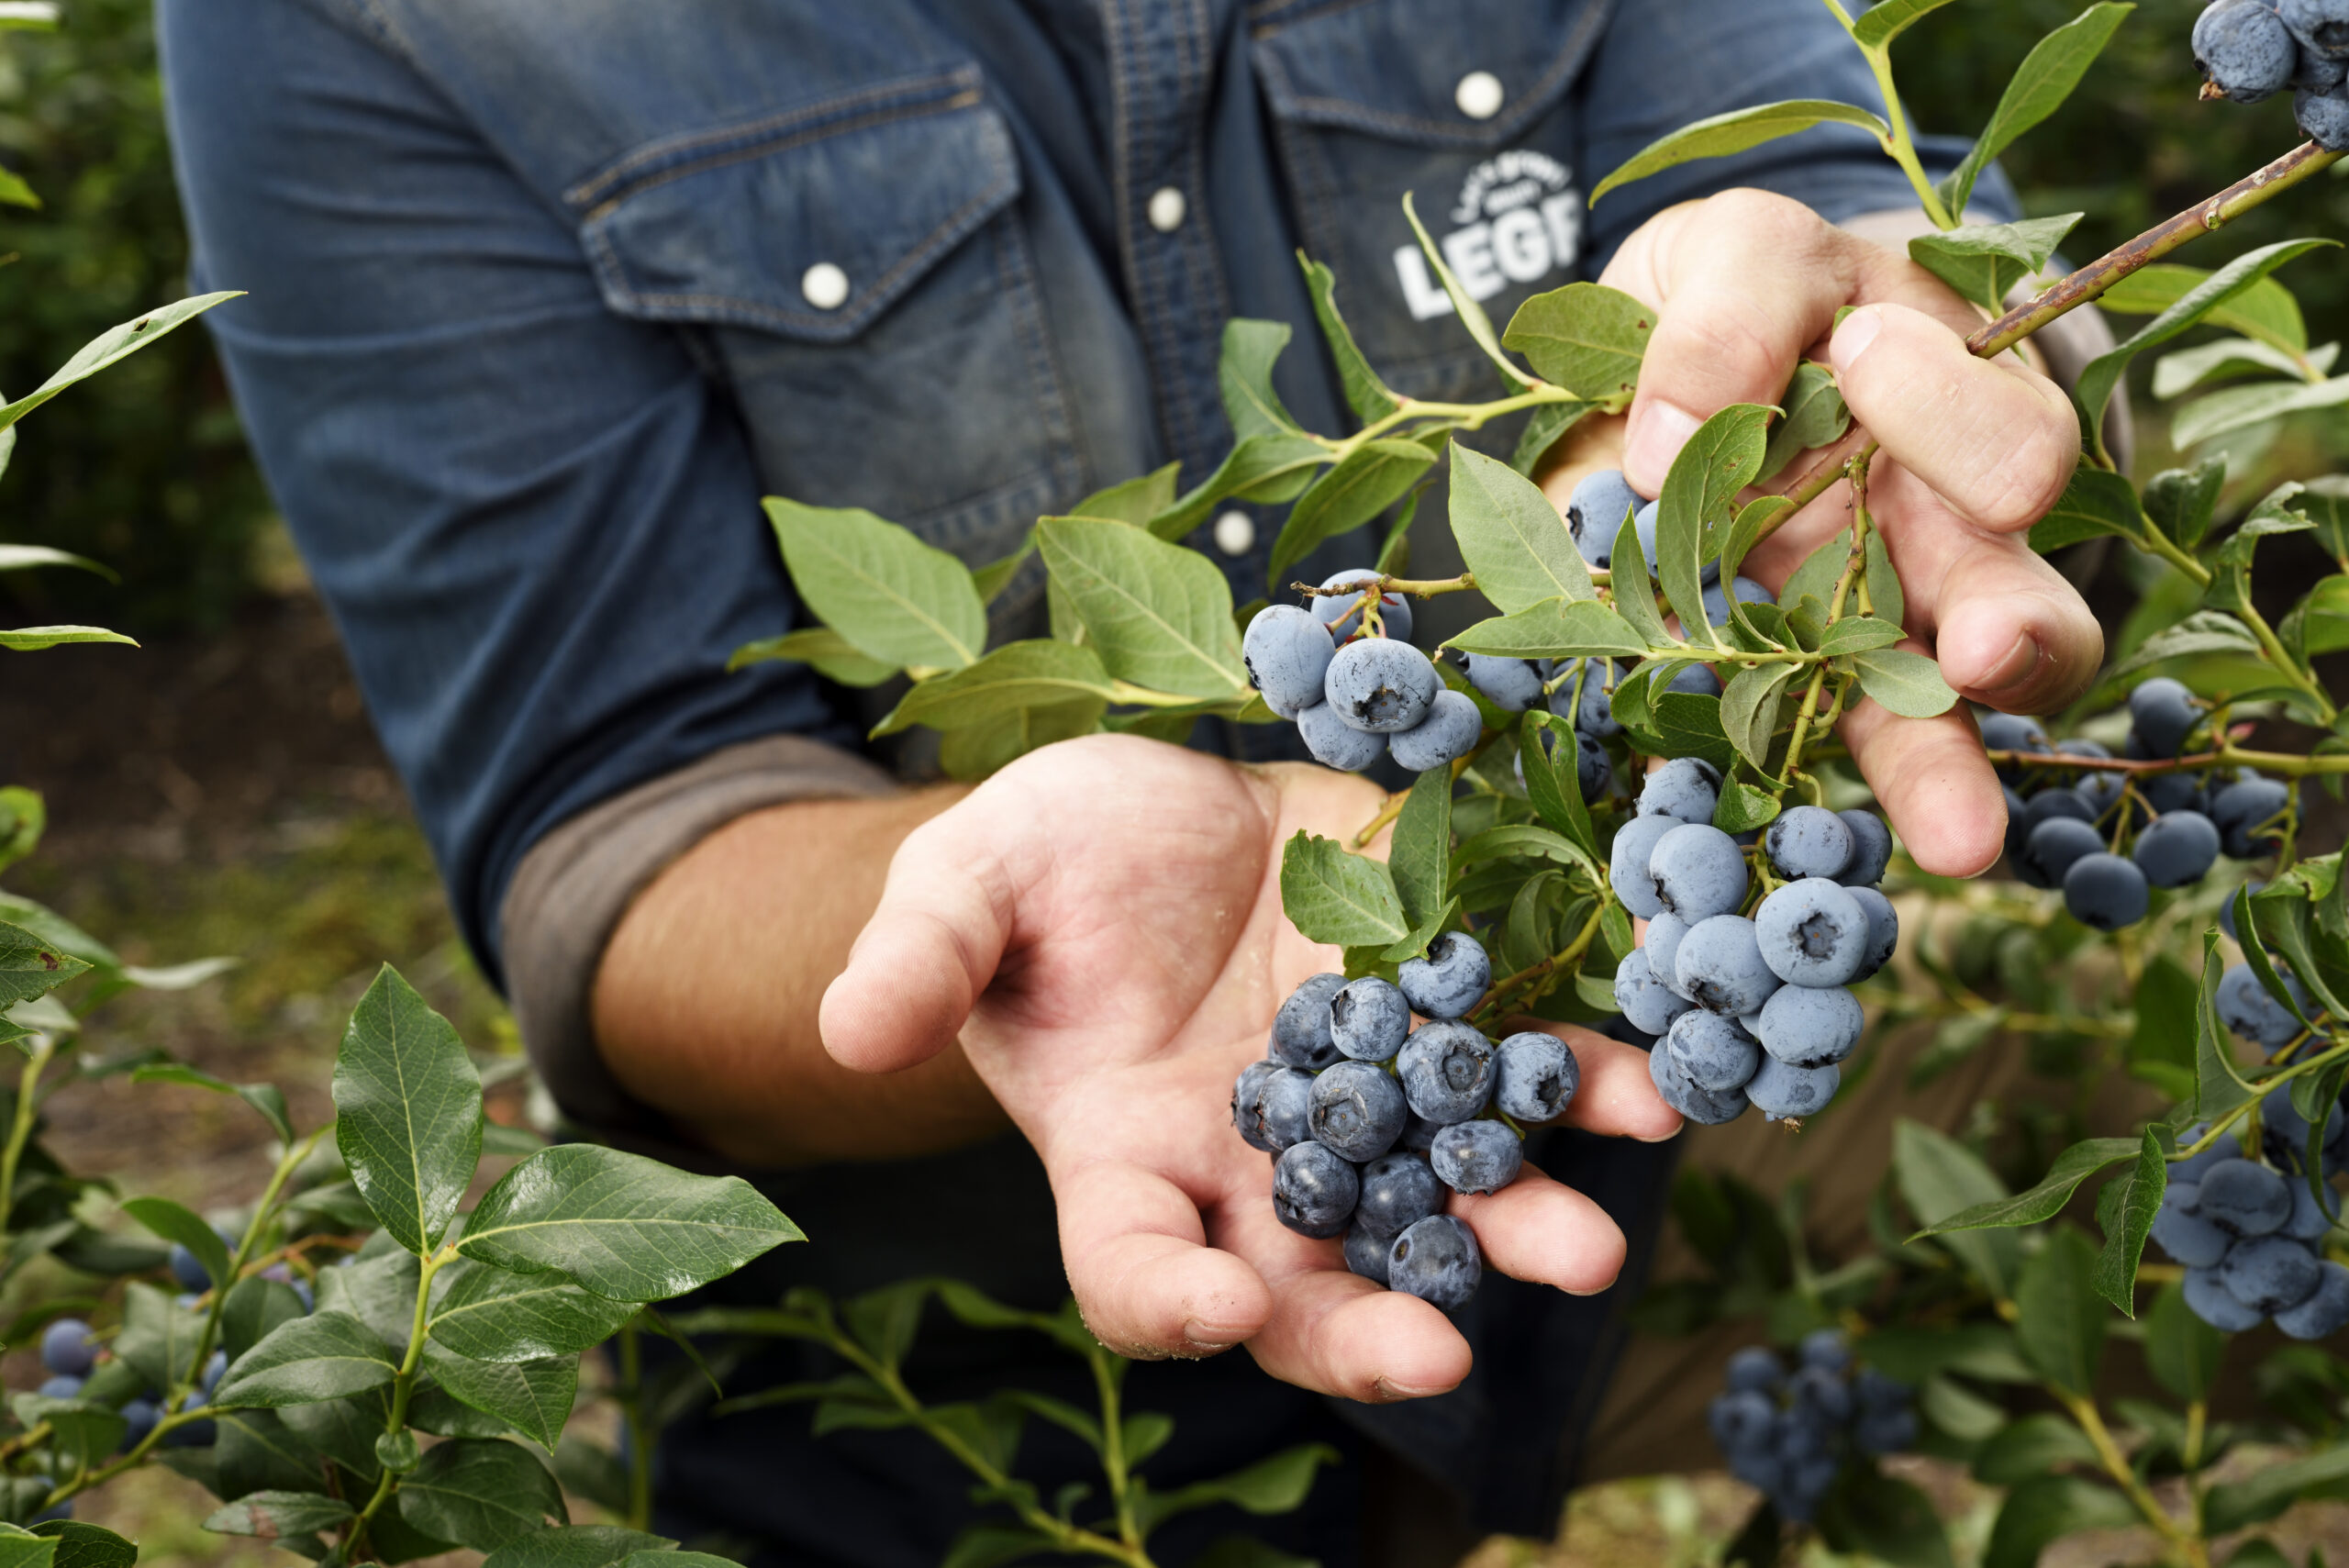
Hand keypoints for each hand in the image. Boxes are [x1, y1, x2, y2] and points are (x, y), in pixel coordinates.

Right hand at [820, 734, 1679, 1400]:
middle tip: (1446, 1355)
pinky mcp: (1448, 1005)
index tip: (1214, 1308)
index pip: (1134, 1265)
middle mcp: (1260, 1158)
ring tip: (1596, 1244)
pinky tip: (1653, 1082)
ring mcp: (1369, 1090)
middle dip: (1380, 1328)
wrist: (1159, 809)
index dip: (1168, 1300)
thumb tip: (846, 1030)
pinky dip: (1587, 1080)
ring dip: (1521, 1222)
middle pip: (1314, 1280)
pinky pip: (1523, 1059)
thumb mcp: (966, 884)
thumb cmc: (1038, 869)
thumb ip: (922, 959)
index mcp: (1127, 1155)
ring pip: (1446, 1188)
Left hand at [1547, 190, 2102, 877]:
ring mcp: (1882, 607)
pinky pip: (1847, 747)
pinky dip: (1856, 799)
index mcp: (1959, 403)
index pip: (2003, 424)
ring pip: (1940, 708)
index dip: (1940, 399)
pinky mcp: (1808, 672)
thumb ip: (1728, 307)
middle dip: (2007, 626)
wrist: (1675, 345)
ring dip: (1946, 766)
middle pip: (2017, 591)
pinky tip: (1873, 857)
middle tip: (1974, 649)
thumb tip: (1670, 436)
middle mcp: (1944, 521)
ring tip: (1960, 837)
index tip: (1857, 350)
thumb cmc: (1743, 290)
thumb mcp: (1734, 250)